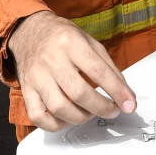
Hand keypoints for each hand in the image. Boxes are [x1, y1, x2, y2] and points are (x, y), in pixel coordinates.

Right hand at [8, 10, 136, 132]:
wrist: (29, 30)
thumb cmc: (62, 37)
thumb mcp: (89, 41)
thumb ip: (108, 67)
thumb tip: (125, 94)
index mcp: (71, 43)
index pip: (98, 71)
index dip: (117, 91)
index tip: (129, 104)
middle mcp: (52, 59)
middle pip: (79, 93)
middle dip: (102, 108)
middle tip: (113, 111)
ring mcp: (37, 76)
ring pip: (59, 108)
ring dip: (81, 117)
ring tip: (90, 113)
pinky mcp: (27, 88)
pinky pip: (37, 116)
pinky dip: (54, 124)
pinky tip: (66, 119)